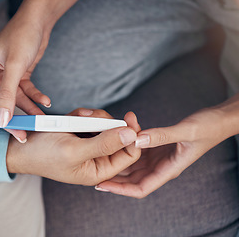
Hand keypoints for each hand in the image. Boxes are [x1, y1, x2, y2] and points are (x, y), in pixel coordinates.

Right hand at [0, 0, 51, 143]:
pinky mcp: (18, 77)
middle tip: (22, 135)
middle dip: (10, 121)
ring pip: (13, 102)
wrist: (38, 22)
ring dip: (27, 112)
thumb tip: (2, 120)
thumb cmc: (21, 35)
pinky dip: (35, 99)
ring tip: (40, 121)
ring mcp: (4, 78)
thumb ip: (7, 94)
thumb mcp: (14, 66)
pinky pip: (25, 93)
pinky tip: (45, 102)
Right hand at [6, 108, 140, 184]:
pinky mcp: (81, 134)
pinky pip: (92, 120)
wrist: (20, 146)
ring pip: (106, 125)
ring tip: (76, 118)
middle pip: (119, 136)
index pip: (129, 154)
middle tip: (89, 117)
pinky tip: (71, 118)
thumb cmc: (43, 154)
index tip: (129, 117)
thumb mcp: (74, 150)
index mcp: (99, 170)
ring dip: (92, 117)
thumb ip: (104, 144)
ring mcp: (89, 145)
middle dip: (106, 123)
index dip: (132, 136)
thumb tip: (132, 134)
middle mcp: (97, 159)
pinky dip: (83, 116)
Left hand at [96, 106, 232, 197]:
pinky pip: (137, 150)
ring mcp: (158, 157)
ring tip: (98, 156)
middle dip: (113, 178)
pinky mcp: (157, 146)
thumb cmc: (207, 128)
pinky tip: (114, 140)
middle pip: (132, 179)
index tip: (102, 186)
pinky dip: (125, 147)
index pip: (140, 188)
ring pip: (132, 165)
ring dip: (117, 161)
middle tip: (92, 171)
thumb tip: (137, 139)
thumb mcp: (185, 131)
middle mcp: (161, 166)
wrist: (218, 120)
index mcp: (168, 169)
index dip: (120, 189)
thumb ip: (162, 135)